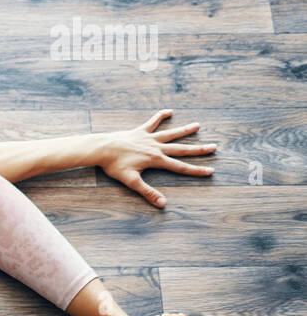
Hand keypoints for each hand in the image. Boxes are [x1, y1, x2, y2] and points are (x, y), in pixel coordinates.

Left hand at [98, 110, 216, 207]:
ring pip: (170, 133)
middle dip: (198, 150)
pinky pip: (152, 122)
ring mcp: (148, 138)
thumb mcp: (131, 182)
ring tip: (198, 125)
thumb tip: (163, 204)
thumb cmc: (114, 166)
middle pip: (181, 149)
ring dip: (184, 130)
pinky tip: (169, 111)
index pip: (180, 167)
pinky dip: (160, 116)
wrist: (101, 148)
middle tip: (214, 147)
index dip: (196, 171)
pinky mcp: (139, 131)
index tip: (211, 171)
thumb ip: (148, 192)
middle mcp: (156, 147)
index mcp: (156, 160)